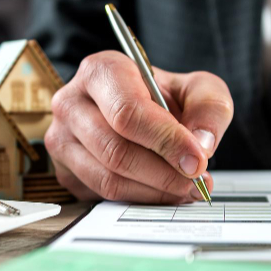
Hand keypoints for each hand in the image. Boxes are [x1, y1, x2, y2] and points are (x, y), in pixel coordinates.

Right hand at [46, 51, 233, 202]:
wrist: (143, 110)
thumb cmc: (165, 96)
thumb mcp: (198, 89)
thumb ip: (209, 109)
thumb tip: (201, 145)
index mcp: (100, 71)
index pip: (127, 112)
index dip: (165, 140)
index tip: (197, 161)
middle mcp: (71, 103)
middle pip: (116, 150)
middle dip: (163, 173)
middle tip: (196, 181)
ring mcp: (62, 139)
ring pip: (108, 179)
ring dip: (154, 191)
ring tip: (186, 189)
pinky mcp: (65, 171)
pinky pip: (102, 196)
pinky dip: (140, 199)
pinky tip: (163, 192)